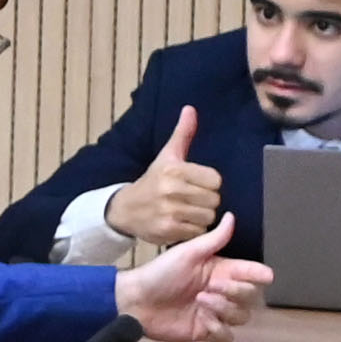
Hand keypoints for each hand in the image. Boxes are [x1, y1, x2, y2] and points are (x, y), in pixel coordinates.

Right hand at [102, 107, 221, 251]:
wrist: (125, 209)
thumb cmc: (152, 180)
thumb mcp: (167, 155)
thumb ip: (183, 133)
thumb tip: (190, 109)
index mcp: (173, 169)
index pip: (215, 180)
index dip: (208, 183)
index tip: (196, 183)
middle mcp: (171, 189)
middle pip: (214, 200)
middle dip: (206, 201)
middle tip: (191, 199)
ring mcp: (169, 212)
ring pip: (208, 217)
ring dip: (201, 217)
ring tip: (187, 211)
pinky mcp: (168, 231)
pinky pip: (198, 232)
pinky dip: (193, 230)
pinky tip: (181, 223)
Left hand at [114, 220, 269, 341]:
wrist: (136, 300)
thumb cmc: (160, 273)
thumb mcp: (187, 253)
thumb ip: (214, 239)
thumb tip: (231, 216)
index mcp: (220, 270)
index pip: (250, 273)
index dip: (259, 274)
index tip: (265, 275)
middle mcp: (222, 292)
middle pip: (250, 297)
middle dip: (236, 292)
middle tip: (212, 287)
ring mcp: (215, 313)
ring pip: (241, 316)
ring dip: (225, 309)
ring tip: (201, 301)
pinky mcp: (206, 331)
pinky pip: (227, 336)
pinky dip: (219, 330)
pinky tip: (203, 322)